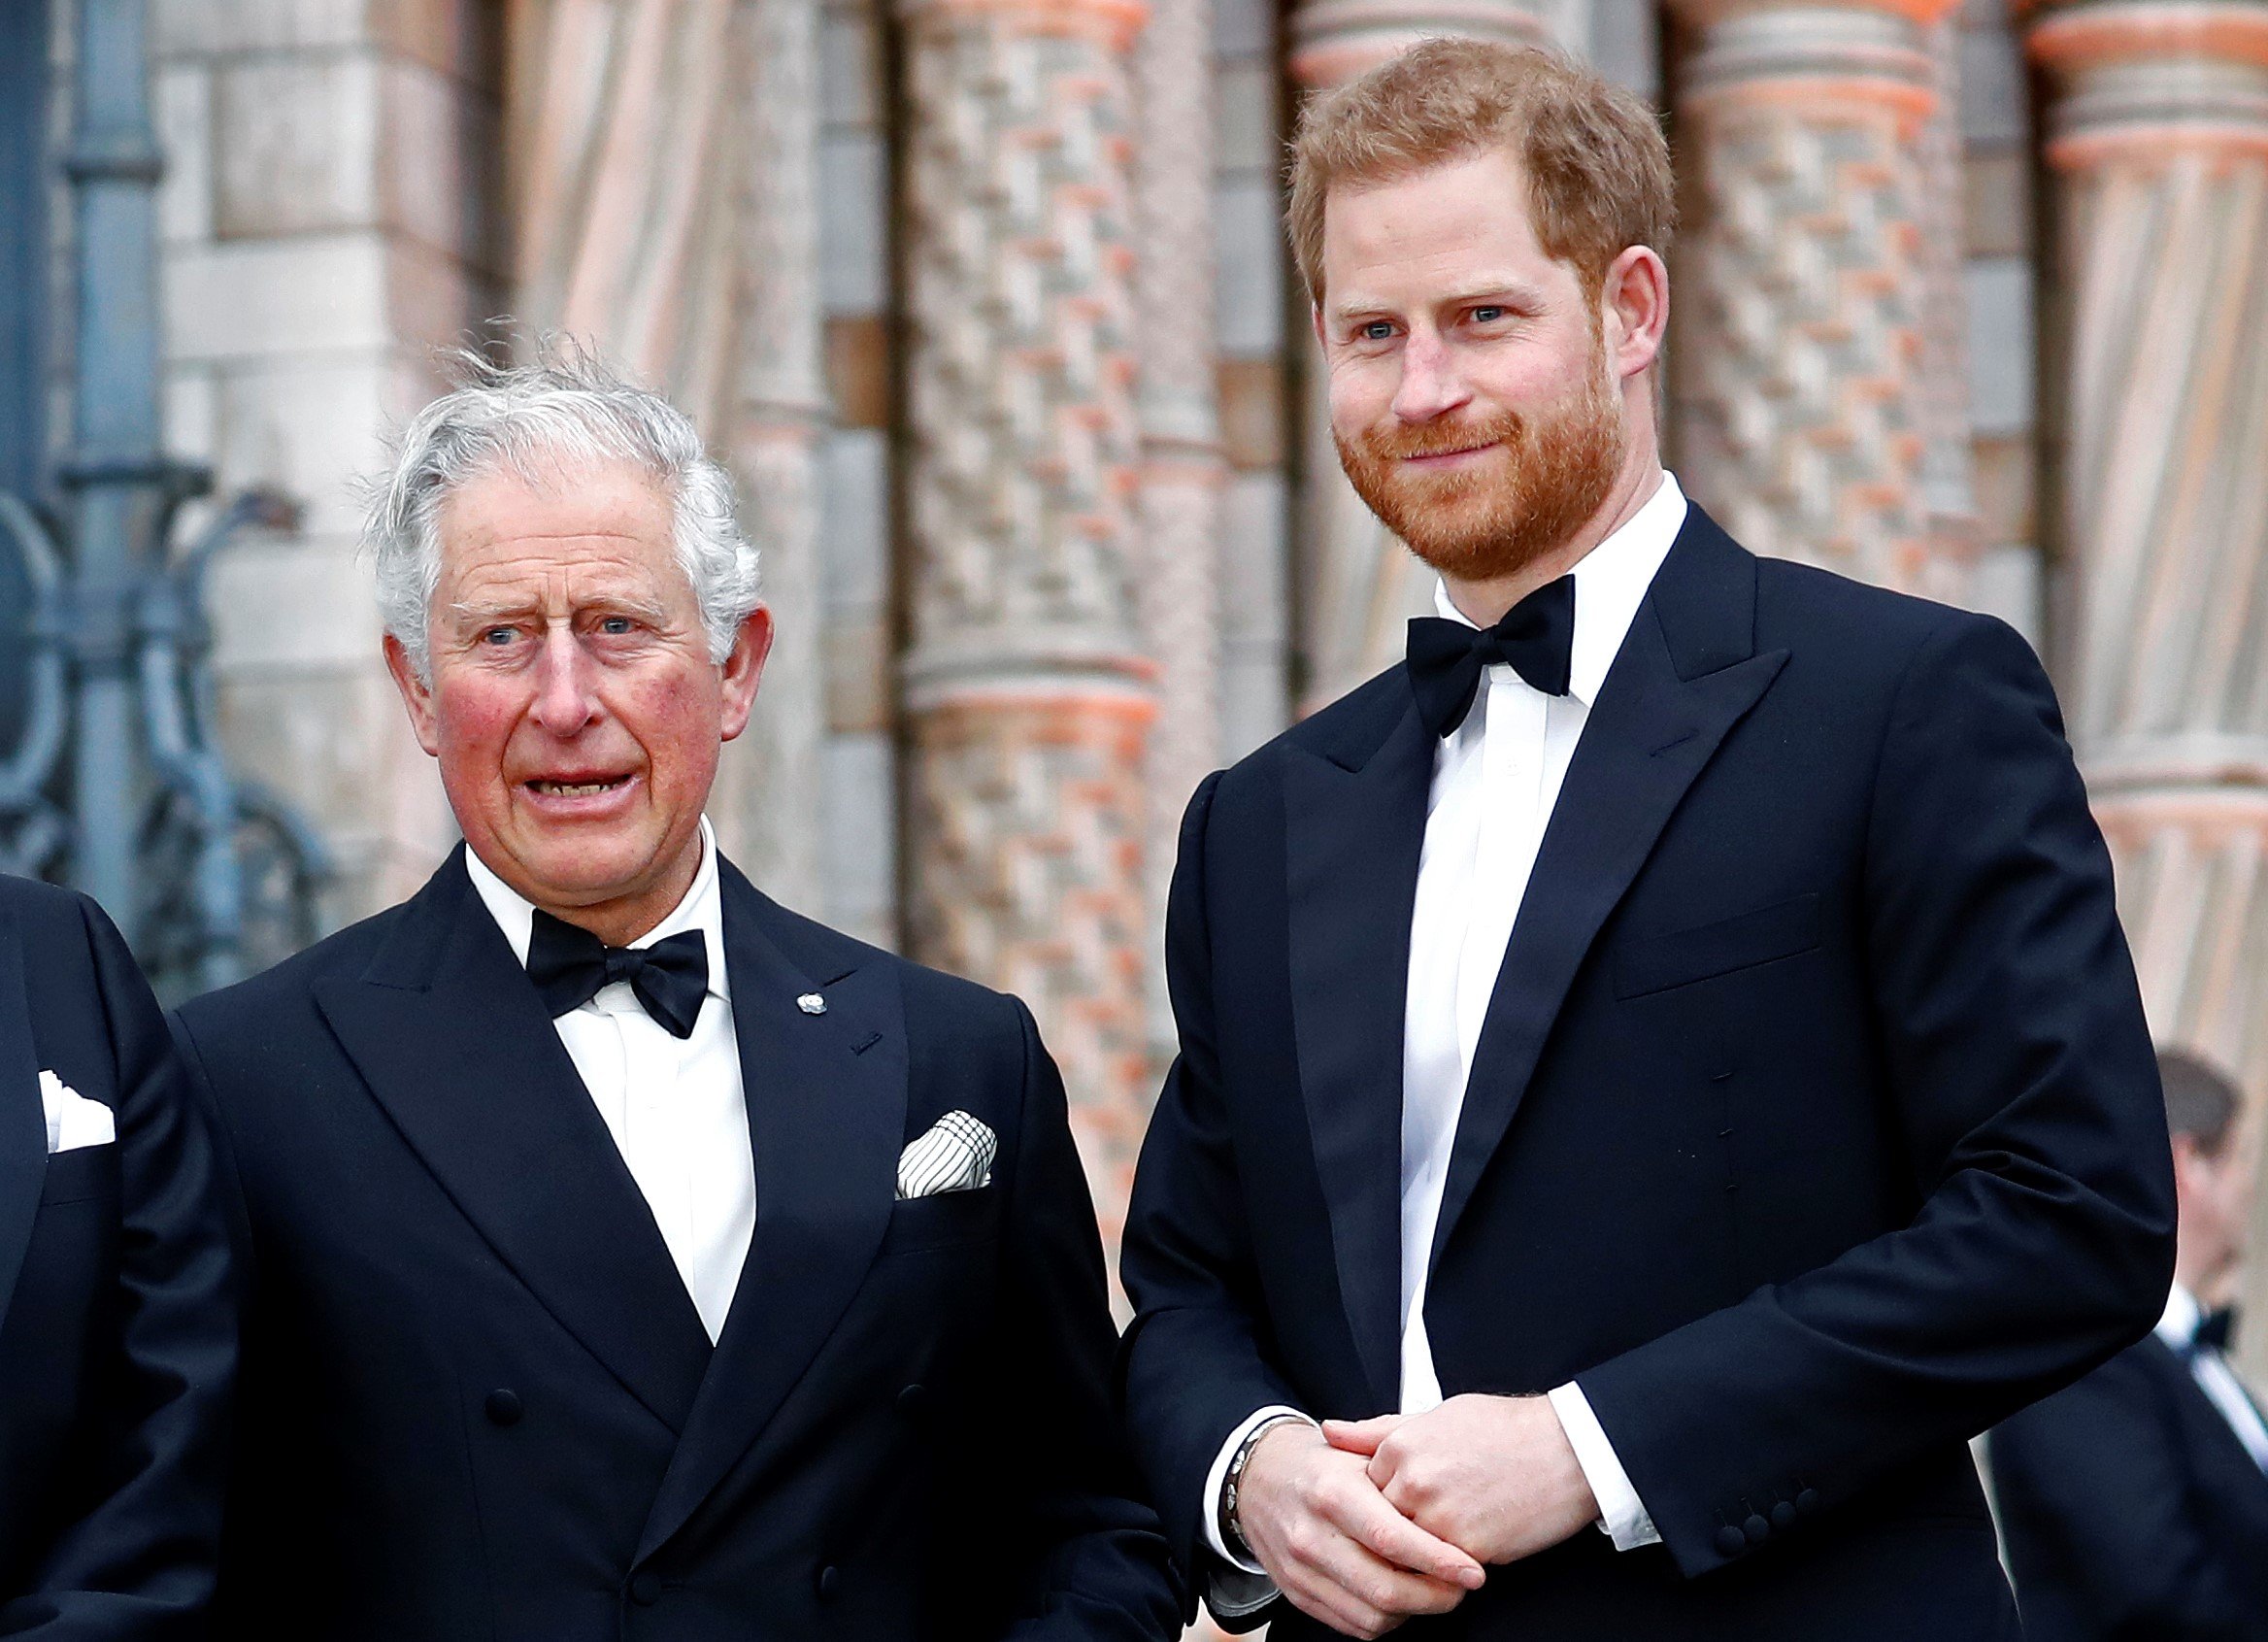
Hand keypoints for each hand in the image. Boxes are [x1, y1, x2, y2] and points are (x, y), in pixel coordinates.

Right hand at [1235, 1419, 1485, 1637]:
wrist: (1258, 1477)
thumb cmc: (1320, 1464)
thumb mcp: (1358, 1452)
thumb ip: (1402, 1474)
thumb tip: (1453, 1507)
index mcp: (1332, 1492)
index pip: (1392, 1539)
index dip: (1438, 1561)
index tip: (1473, 1570)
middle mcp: (1312, 1535)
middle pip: (1385, 1588)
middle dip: (1436, 1596)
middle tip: (1462, 1586)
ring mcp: (1301, 1570)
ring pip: (1372, 1615)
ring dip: (1415, 1612)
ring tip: (1436, 1591)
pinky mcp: (1297, 1593)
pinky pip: (1352, 1625)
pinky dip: (1386, 1620)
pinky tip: (1402, 1598)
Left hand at [1323, 1394, 1597, 1565]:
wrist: (1567, 1450)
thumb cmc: (1505, 1429)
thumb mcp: (1437, 1414)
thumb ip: (1377, 1430)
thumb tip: (1329, 1430)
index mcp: (1400, 1446)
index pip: (1363, 1489)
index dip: (1383, 1498)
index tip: (1405, 1497)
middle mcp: (1412, 1482)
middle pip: (1378, 1523)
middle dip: (1395, 1528)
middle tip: (1425, 1522)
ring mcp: (1437, 1519)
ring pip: (1404, 1552)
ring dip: (1416, 1552)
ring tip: (1443, 1537)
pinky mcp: (1467, 1550)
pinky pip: (1438, 1571)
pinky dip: (1445, 1568)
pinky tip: (1463, 1551)